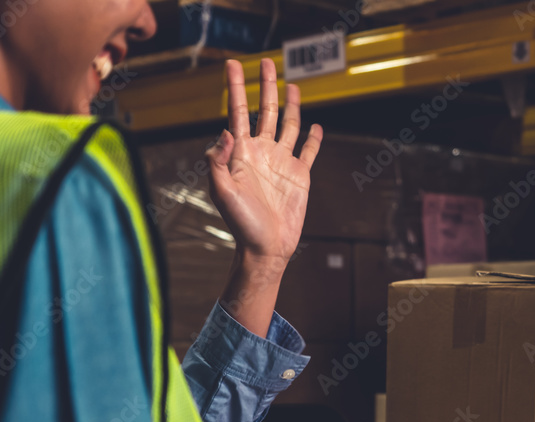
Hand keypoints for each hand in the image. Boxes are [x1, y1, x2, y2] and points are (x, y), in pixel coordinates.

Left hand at [206, 57, 322, 271]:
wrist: (266, 247)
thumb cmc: (241, 224)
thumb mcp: (222, 192)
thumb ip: (218, 162)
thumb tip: (225, 132)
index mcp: (242, 152)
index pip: (238, 112)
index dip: (236, 88)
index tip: (233, 65)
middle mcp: (262, 152)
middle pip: (265, 110)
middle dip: (265, 86)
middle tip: (266, 61)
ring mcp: (282, 162)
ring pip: (289, 125)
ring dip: (291, 105)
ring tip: (292, 85)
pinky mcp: (300, 176)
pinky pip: (308, 152)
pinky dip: (313, 138)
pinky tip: (316, 127)